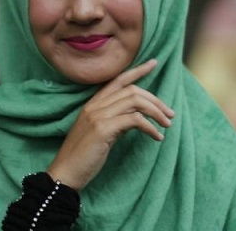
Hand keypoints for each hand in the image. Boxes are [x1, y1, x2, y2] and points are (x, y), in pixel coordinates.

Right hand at [46, 59, 173, 190]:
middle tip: (170, 114)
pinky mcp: (103, 129)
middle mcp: (95, 105)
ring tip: (167, 124)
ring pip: (135, 101)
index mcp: (93, 103)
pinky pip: (134, 120)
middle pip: (132, 90)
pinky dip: (150, 127)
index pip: (118, 80)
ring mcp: (98, 116)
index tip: (154, 63)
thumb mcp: (100, 133)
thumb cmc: (83, 156)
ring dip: (156, 112)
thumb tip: (137, 117)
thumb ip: (115, 120)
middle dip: (155, 100)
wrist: (65, 173)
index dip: (138, 70)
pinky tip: (157, 137)